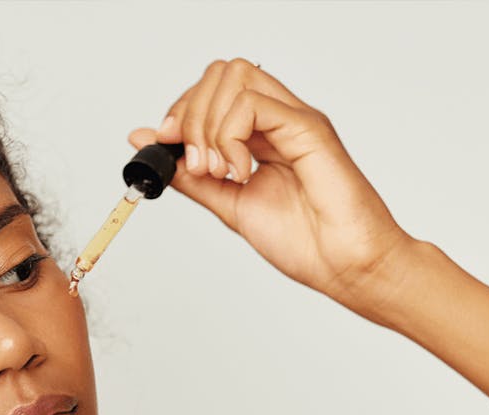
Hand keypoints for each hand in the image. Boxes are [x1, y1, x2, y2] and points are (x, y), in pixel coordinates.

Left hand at [128, 58, 418, 312]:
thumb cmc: (304, 242)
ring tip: (219, 172)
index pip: (211, 89)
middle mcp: (279, 119)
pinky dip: (231, 136)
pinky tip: (241, 172)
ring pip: (235, 77)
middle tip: (196, 165)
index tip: (166, 147)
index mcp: (261, 134)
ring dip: (209, 125)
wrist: (345, 267)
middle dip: (190, 114)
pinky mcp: (309, 129)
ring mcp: (295, 120)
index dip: (180, 112)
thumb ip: (189, 173)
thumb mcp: (228, 204)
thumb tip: (143, 140)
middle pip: (220, 73)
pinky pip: (254, 104)